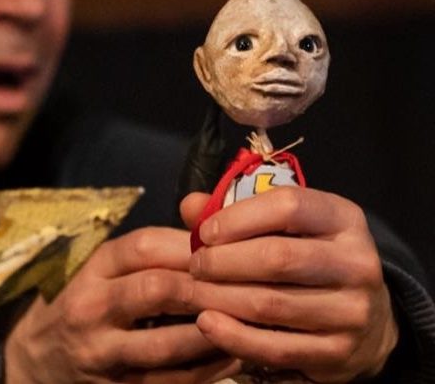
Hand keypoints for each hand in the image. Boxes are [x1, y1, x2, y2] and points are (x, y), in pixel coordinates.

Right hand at [3, 227, 240, 382]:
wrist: (37, 357)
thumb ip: (150, 250)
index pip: (143, 247)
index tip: (230, 248)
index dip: (191, 246)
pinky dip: (208, 370)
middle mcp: (92, 307)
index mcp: (93, 269)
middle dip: (209, 288)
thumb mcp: (104, 269)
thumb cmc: (85, 302)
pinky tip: (234, 355)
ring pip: (167, 343)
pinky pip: (170, 381)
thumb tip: (209, 218)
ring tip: (250, 322)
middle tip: (251, 286)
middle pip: (157, 289)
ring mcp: (102, 352)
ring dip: (215, 333)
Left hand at [181, 187, 398, 381]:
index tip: (205, 233)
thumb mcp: (287, 228)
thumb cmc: (308, 262)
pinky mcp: (339, 352)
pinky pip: (276, 347)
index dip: (238, 218)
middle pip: (277, 257)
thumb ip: (237, 213)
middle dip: (222, 261)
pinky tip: (207, 323)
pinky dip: (234, 336)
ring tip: (191, 293)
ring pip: (271, 304)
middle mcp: (356, 263)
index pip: (289, 206)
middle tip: (194, 266)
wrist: (366, 321)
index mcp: (344, 219)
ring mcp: (352, 311)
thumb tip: (191, 206)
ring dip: (219, 298)